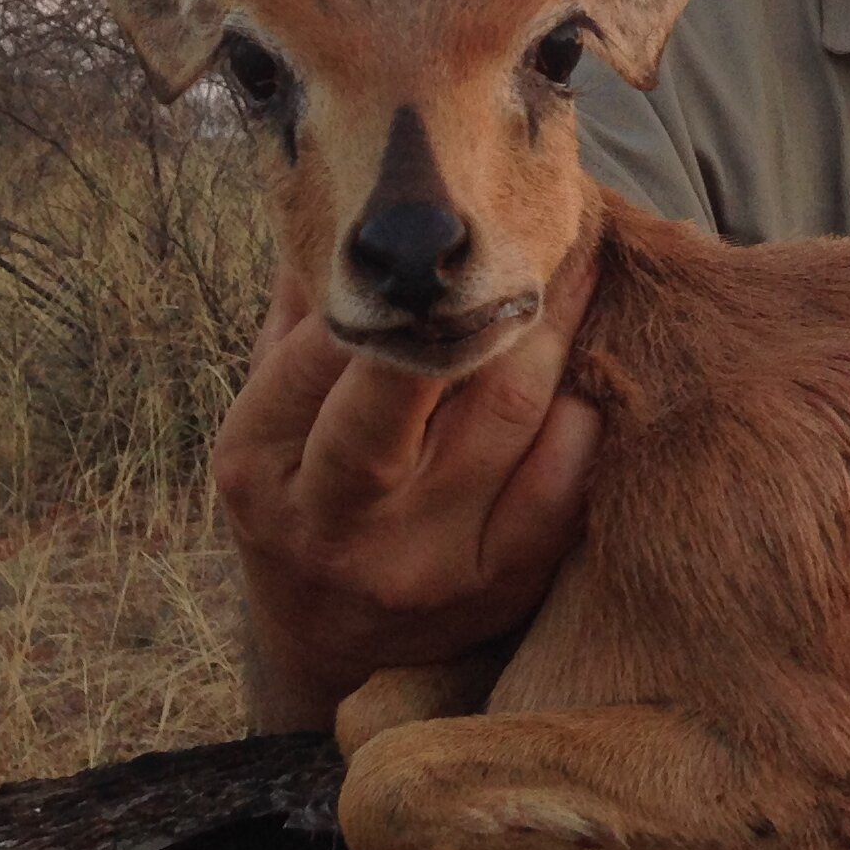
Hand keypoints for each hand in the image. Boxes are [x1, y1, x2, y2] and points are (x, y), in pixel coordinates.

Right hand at [212, 246, 601, 732]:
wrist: (333, 643)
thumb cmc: (303, 494)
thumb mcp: (268, 419)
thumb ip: (298, 322)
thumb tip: (348, 206)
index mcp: (261, 463)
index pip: (325, 349)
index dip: (395, 283)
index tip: (447, 219)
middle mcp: (336, 519)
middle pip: (425, 380)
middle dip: (489, 290)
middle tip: (540, 220)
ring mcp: (421, 563)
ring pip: (511, 417)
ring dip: (555, 328)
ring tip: (581, 263)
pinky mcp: (495, 592)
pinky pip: (563, 484)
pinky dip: (583, 417)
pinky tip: (589, 372)